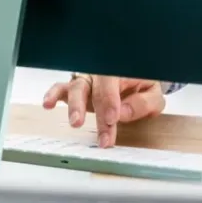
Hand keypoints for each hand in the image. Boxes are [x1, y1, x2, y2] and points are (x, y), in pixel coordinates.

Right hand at [42, 75, 165, 146]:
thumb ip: (143, 103)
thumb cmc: (143, 86)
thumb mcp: (153, 94)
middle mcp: (101, 74)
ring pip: (76, 87)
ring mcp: (87, 80)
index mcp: (121, 70)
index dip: (110, 101)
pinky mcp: (77, 89)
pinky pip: (62, 88)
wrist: (137, 79)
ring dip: (74, 106)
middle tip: (99, 132)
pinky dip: (54, 95)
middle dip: (96, 112)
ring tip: (75, 122)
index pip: (112, 83)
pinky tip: (48, 104)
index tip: (112, 119)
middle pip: (93, 88)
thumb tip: (124, 113)